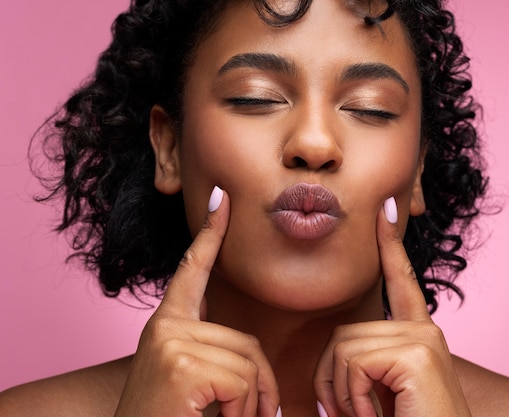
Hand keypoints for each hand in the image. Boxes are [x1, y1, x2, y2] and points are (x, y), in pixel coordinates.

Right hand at [114, 187, 279, 416]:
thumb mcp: (192, 379)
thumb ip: (214, 353)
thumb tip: (250, 354)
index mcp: (168, 326)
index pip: (192, 270)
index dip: (210, 234)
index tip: (222, 199)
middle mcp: (164, 326)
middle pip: (246, 340)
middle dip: (257, 385)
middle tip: (243, 416)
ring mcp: (170, 340)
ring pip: (249, 364)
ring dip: (251, 405)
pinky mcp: (180, 362)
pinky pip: (243, 381)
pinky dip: (244, 412)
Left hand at [313, 197, 471, 416]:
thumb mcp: (379, 394)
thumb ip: (364, 364)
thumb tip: (342, 350)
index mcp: (417, 339)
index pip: (400, 282)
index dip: (391, 245)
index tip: (386, 210)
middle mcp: (425, 332)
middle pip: (344, 332)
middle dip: (333, 379)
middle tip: (354, 414)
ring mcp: (424, 339)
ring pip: (343, 347)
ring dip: (341, 394)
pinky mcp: (418, 353)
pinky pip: (353, 363)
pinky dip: (351, 399)